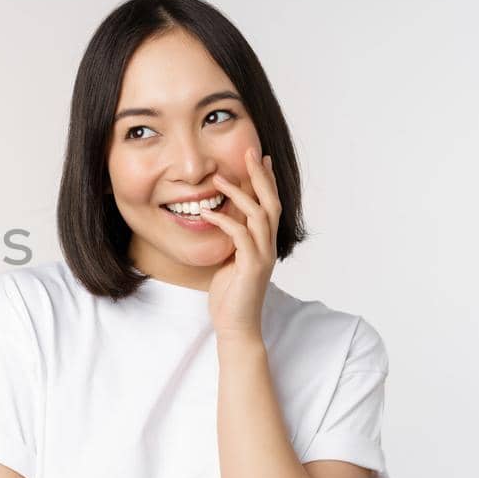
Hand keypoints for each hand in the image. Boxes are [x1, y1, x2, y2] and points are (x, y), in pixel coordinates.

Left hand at [198, 146, 280, 340]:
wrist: (236, 325)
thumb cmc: (230, 294)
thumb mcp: (230, 259)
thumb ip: (232, 240)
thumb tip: (220, 217)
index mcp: (265, 242)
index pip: (270, 203)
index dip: (266, 180)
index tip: (259, 156)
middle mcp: (268, 246)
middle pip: (271, 202)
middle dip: (261, 176)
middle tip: (249, 152)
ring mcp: (263, 256)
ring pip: (259, 216)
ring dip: (240, 194)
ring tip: (218, 179)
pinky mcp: (252, 268)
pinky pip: (240, 237)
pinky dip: (224, 221)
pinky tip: (207, 212)